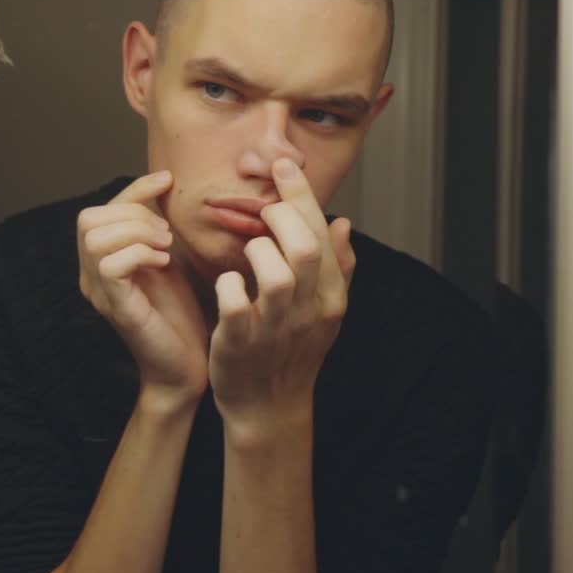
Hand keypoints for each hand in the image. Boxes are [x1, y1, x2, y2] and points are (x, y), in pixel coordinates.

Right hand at [77, 171, 208, 405]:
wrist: (186, 367)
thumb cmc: (178, 316)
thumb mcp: (165, 259)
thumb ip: (153, 229)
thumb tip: (160, 183)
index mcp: (99, 263)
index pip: (99, 210)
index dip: (132, 190)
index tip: (167, 182)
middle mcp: (90, 277)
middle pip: (88, 218)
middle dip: (133, 214)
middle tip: (166, 235)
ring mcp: (99, 294)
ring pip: (95, 237)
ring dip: (137, 232)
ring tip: (165, 249)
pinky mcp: (116, 308)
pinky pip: (110, 264)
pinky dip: (140, 253)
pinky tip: (163, 264)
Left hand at [209, 159, 354, 436]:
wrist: (268, 408)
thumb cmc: (292, 351)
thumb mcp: (323, 312)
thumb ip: (336, 267)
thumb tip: (343, 224)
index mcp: (330, 297)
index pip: (322, 234)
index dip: (301, 195)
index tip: (282, 165)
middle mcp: (307, 311)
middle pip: (304, 248)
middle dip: (282, 217)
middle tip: (264, 210)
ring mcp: (274, 329)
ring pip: (276, 275)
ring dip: (258, 250)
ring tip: (250, 250)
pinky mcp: (240, 344)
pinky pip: (234, 305)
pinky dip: (229, 286)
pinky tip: (228, 283)